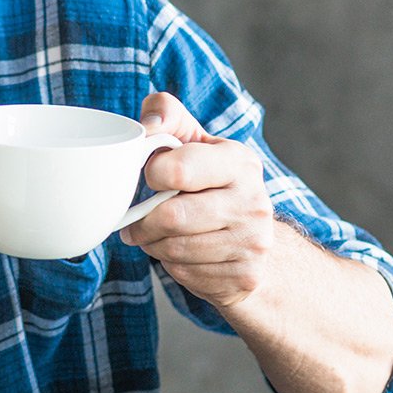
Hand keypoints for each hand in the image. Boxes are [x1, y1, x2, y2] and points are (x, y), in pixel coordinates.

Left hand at [120, 92, 278, 311]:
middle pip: (172, 217)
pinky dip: (172, 266)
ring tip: (158, 235)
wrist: (254, 239)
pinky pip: (185, 274)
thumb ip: (167, 115)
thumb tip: (149, 125)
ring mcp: (254, 242)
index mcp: (239, 162)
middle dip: (144, 221)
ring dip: (155, 245)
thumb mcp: (193, 141)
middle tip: (138, 220)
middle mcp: (254, 201)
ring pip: (175, 249)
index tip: (150, 179)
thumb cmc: (210, 182)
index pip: (178, 169)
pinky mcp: (245, 276)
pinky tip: (181, 254)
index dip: (151, 175)